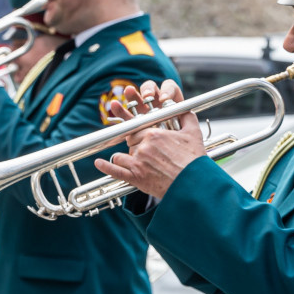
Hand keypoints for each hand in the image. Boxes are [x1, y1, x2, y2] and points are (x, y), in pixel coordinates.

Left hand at [93, 79, 206, 200]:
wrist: (193, 184)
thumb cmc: (194, 161)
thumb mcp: (193, 134)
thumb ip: (187, 117)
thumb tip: (184, 109)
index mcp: (155, 133)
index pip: (138, 129)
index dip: (138, 133)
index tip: (137, 133)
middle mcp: (144, 145)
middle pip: (129, 142)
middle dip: (134, 146)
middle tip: (143, 153)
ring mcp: (138, 161)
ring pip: (121, 155)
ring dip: (124, 158)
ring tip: (133, 163)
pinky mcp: (136, 177)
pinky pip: (116, 170)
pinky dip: (106, 166)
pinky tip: (99, 163)